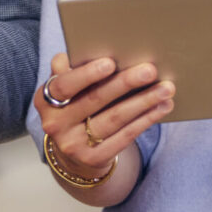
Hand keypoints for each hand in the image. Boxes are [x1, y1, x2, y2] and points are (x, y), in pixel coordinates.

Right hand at [34, 51, 174, 178]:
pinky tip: (161, 107)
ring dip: (144, 102)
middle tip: (150, 70)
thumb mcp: (66, 88)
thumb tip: (76, 52)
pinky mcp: (94, 159)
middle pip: (96, 100)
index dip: (87, 74)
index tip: (110, 62)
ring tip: (166, 88)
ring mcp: (74, 145)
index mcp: (46, 100)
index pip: (64, 85)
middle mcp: (56, 124)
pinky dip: (146, 120)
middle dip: (126, 83)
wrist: (71, 151)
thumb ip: (70, 69)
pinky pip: (125, 137)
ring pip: (115, 119)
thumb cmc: (73, 106)